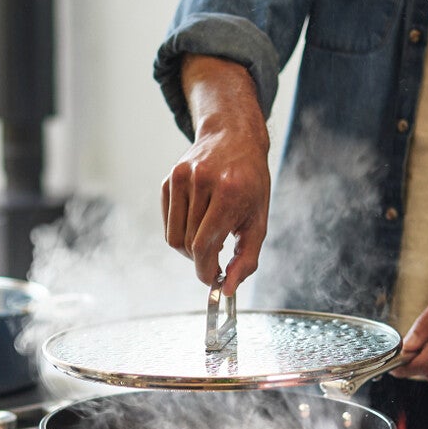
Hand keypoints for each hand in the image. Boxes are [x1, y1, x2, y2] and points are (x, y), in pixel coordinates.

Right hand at [161, 57, 270, 291]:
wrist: (234, 138)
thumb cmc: (251, 184)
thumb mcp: (259, 221)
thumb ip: (246, 259)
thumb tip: (227, 290)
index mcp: (229, 192)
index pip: (205, 245)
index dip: (206, 270)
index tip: (212, 280)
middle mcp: (202, 181)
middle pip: (189, 244)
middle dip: (202, 259)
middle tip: (217, 256)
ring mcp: (181, 177)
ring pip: (174, 237)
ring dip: (190, 248)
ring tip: (208, 237)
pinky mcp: (168, 179)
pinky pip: (168, 223)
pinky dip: (181, 230)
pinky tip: (198, 220)